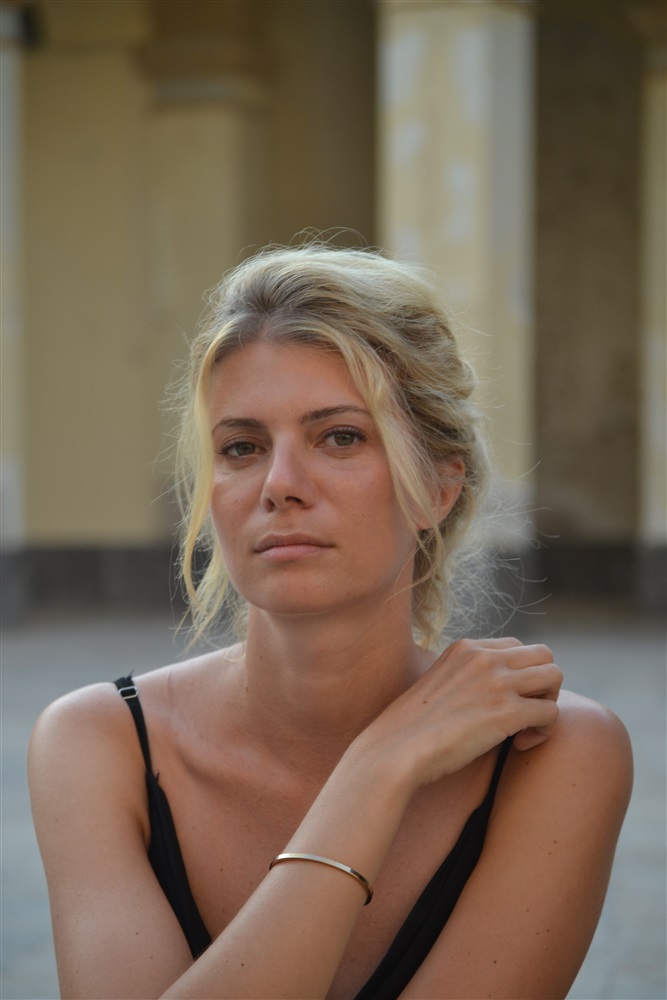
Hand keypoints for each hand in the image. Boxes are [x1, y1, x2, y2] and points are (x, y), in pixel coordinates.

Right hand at [361, 637, 562, 786]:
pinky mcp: (507, 711)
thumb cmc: (411, 728)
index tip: (504, 702)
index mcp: (466, 648)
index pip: (516, 647)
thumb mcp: (437, 684)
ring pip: (555, 676)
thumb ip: (464, 678)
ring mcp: (497, 681)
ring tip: (527, 728)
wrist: (396, 749)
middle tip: (526, 713)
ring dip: (549, 703)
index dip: (519, 675)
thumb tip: (487, 695)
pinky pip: (551, 712)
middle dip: (542, 685)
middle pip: (543, 655)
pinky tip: (520, 746)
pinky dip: (544, 732)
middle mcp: (484, 657)